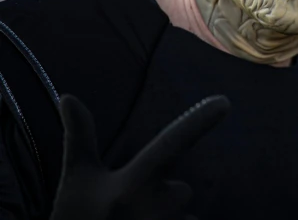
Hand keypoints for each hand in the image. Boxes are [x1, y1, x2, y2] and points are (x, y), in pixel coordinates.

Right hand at [50, 94, 229, 219]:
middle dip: (162, 198)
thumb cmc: (77, 219)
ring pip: (185, 217)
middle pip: (181, 191)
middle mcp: (154, 208)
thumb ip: (81, 137)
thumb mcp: (79, 179)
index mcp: (132, 184)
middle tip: (129, 213)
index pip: (171, 144)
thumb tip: (69, 96)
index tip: (224, 101)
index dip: (198, 121)